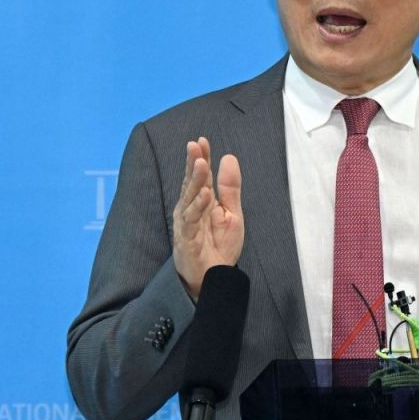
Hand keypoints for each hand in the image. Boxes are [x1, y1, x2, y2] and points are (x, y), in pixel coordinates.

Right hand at [172, 137, 243, 298]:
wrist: (216, 278)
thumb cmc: (220, 246)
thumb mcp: (232, 213)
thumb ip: (230, 188)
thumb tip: (229, 157)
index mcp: (202, 202)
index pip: (200, 176)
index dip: (201, 158)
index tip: (202, 140)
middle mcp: (191, 210)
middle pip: (191, 183)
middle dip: (193, 163)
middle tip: (195, 145)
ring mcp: (187, 224)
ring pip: (189, 199)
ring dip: (195, 181)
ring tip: (201, 164)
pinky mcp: (186, 240)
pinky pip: (191, 221)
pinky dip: (197, 207)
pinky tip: (204, 194)